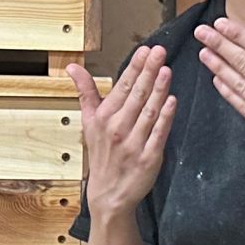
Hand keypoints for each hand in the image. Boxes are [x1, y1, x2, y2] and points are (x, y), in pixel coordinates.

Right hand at [67, 47, 175, 220]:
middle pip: (136, 95)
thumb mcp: (89, 122)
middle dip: (148, 71)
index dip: (135, 67)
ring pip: (148, 112)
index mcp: (104, 118)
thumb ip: (85, 92)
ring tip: (166, 70)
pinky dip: (165, 117)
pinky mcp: (148, 158)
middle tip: (159, 52)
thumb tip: (72, 67)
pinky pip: (158, 134)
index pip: (122, 86)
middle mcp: (117, 129)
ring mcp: (133, 144)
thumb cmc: (102, 155)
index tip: (145, 50)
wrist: (108, 195)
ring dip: (158, 90)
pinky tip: (171, 101)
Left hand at [196, 17, 244, 182]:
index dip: (238, 35)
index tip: (221, 24)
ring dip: (219, 66)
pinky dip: (228, 92)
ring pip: (238, 84)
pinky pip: (242, 107)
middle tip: (202, 32)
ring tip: (203, 52)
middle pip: (243, 63)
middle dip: (220, 45)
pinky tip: (218, 81)